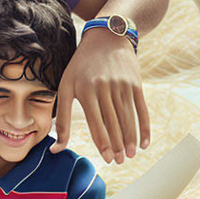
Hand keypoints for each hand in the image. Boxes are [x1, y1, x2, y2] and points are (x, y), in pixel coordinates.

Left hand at [51, 28, 149, 163]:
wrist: (106, 37)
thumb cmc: (80, 66)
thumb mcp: (66, 86)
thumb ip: (62, 119)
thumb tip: (55, 149)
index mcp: (86, 90)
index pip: (97, 123)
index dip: (103, 142)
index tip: (106, 158)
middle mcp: (105, 88)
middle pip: (114, 123)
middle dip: (117, 145)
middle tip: (119, 161)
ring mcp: (122, 85)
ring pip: (128, 118)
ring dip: (130, 139)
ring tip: (130, 155)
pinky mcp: (135, 83)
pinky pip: (141, 109)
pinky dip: (144, 127)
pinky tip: (144, 143)